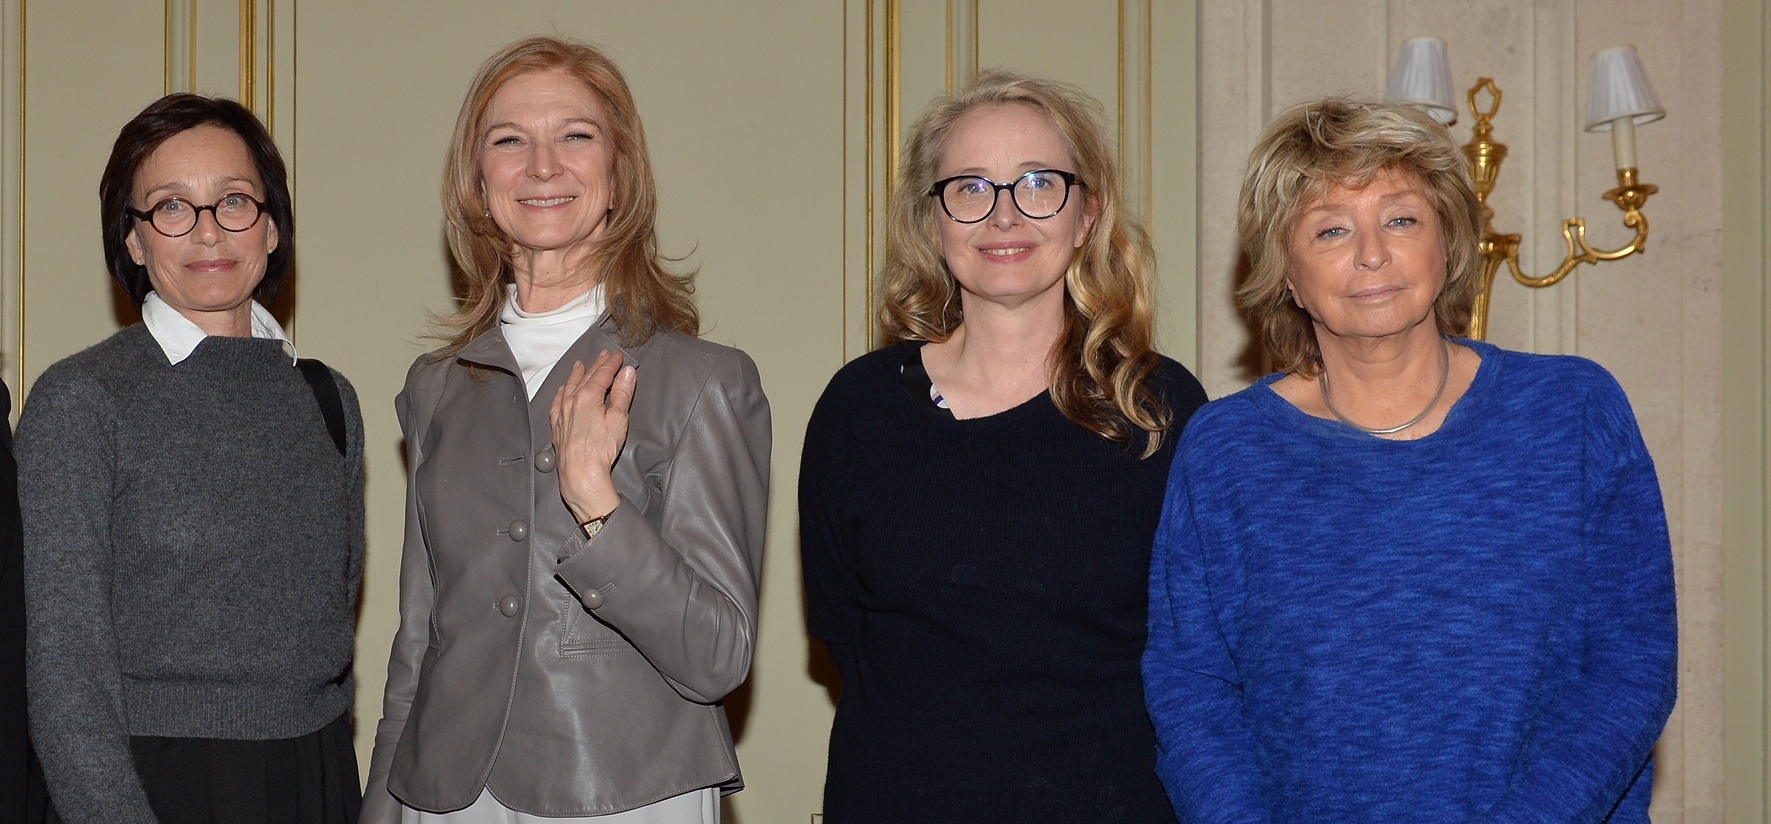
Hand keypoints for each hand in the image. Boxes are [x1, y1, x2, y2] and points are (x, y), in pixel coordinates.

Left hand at [550, 349, 636, 522]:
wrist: (580, 473)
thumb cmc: (601, 449)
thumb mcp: (619, 419)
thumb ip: (623, 394)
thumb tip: (627, 373)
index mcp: (589, 396)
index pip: (603, 374)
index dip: (612, 363)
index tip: (619, 356)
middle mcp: (572, 401)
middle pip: (587, 377)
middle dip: (597, 364)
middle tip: (605, 355)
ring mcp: (562, 412)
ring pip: (570, 386)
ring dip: (578, 374)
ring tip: (581, 365)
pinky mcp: (557, 425)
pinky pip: (557, 401)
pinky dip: (562, 391)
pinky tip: (563, 390)